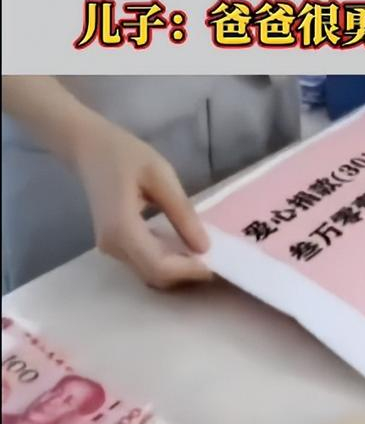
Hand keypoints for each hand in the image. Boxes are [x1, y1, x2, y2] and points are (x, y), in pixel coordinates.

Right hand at [73, 120, 211, 288]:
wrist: (88, 148)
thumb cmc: (124, 155)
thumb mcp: (161, 176)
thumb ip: (182, 213)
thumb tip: (204, 247)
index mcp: (122, 229)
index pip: (160, 266)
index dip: (190, 270)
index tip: (217, 263)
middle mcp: (113, 246)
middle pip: (155, 275)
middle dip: (188, 274)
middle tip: (217, 260)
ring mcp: (111, 248)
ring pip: (150, 274)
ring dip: (179, 269)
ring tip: (206, 254)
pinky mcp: (114, 246)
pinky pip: (145, 263)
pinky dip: (169, 261)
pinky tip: (185, 247)